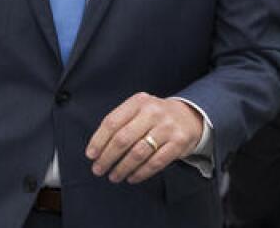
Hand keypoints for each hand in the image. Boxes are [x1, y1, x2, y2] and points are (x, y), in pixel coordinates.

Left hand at [86, 92, 202, 183]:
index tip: (91, 155)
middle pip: (123, 139)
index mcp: (138, 102)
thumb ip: (120, 122)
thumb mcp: (138, 109)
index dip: (99, 141)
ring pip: (138, 153)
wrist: (189, 116)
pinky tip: (132, 178)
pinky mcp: (178, 143)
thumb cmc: (154, 116)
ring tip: (114, 176)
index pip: (112, 122)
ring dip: (122, 168)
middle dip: (107, 158)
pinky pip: (155, 162)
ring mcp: (167, 127)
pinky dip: (141, 173)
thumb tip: (97, 148)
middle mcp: (153, 112)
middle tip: (98, 169)